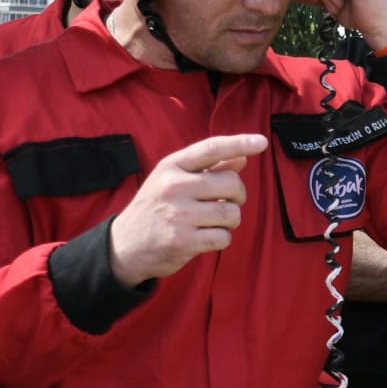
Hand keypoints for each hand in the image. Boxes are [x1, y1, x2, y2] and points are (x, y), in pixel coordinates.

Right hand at [108, 134, 268, 286]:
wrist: (125, 245)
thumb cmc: (156, 208)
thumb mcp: (173, 180)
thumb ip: (208, 168)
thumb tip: (243, 156)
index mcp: (171, 166)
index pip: (212, 148)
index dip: (239, 143)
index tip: (262, 142)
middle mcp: (174, 186)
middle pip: (232, 183)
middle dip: (238, 196)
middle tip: (227, 203)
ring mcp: (178, 214)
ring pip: (232, 213)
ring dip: (229, 221)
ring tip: (212, 222)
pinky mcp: (183, 241)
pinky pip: (224, 237)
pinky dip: (221, 239)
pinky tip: (205, 237)